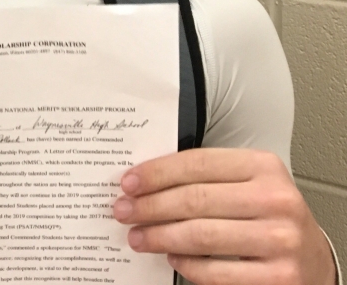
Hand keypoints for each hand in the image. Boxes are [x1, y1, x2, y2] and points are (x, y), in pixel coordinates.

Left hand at [113, 148, 335, 284]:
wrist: (314, 260)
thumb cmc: (268, 215)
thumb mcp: (246, 183)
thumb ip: (205, 178)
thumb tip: (144, 183)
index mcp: (263, 167)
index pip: (197, 163)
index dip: (156, 173)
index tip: (128, 182)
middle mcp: (276, 200)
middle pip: (194, 199)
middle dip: (150, 206)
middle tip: (123, 211)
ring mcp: (280, 241)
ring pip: (201, 235)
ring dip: (160, 236)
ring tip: (137, 236)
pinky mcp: (279, 278)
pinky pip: (216, 272)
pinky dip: (186, 265)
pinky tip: (171, 257)